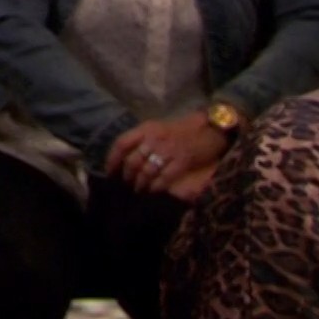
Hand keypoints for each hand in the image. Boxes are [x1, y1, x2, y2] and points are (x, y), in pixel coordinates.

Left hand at [107, 115, 229, 194]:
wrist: (210, 127)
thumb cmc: (181, 129)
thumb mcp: (157, 128)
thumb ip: (142, 139)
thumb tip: (124, 156)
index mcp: (146, 128)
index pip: (122, 143)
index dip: (112, 159)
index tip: (109, 171)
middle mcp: (155, 138)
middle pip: (133, 160)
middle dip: (127, 175)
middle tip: (126, 183)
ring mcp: (169, 150)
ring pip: (147, 171)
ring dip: (140, 183)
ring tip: (138, 189)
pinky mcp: (183, 161)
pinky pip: (164, 177)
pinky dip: (156, 186)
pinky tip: (153, 190)